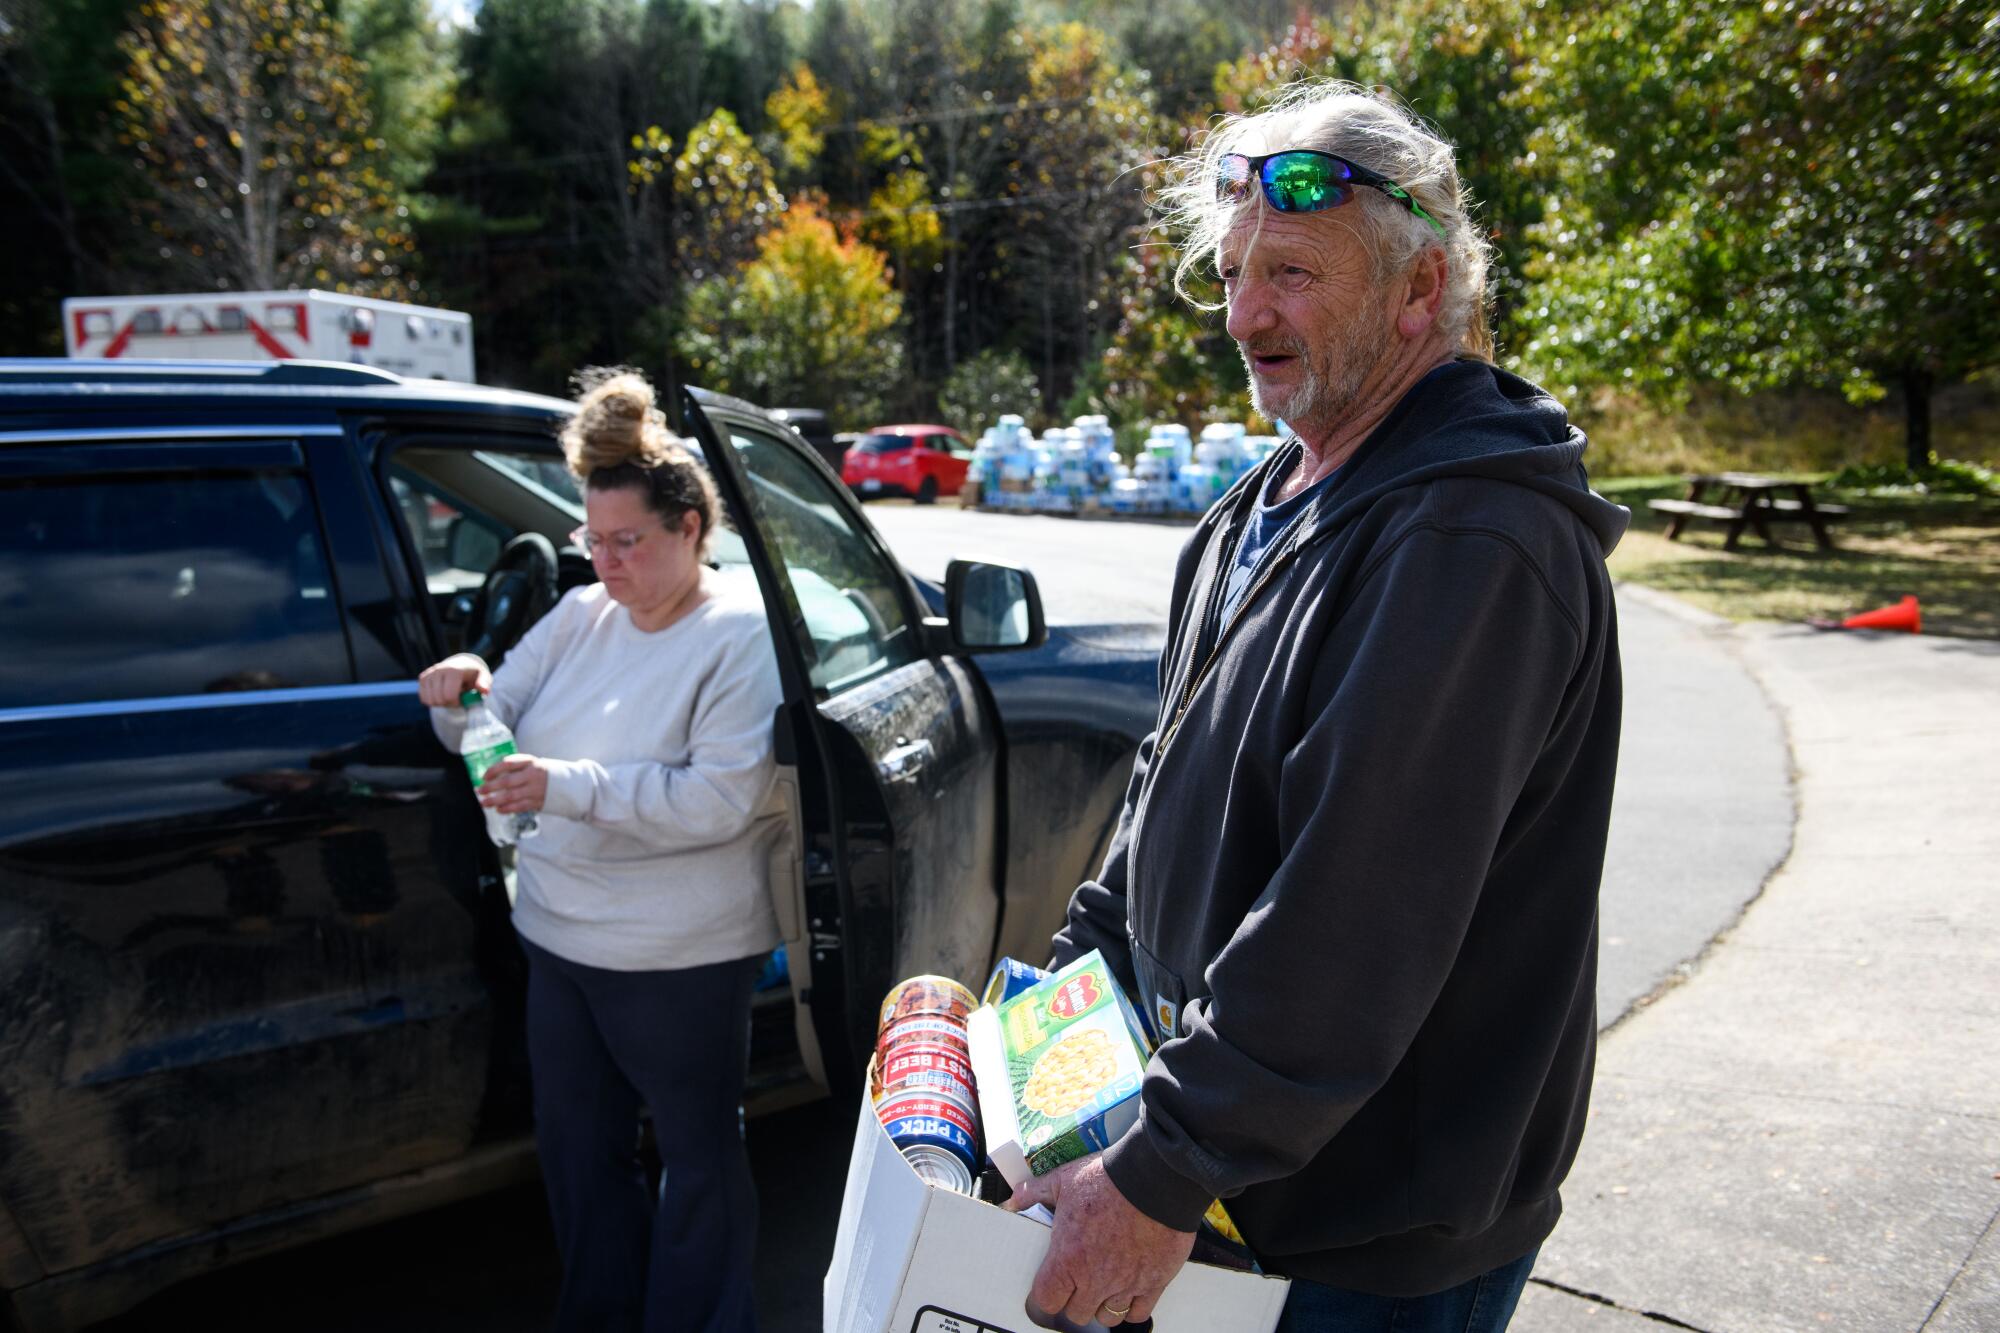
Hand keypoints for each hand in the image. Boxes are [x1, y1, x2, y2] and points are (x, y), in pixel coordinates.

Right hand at [418, 657, 491, 708]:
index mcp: (453, 670)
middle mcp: (439, 670)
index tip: (463, 700)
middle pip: (439, 700)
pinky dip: (433, 701)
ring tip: (450, 695)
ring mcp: (429, 674)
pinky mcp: (423, 678)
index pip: (449, 695)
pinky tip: (441, 695)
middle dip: (449, 704)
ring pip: (430, 701)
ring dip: (441, 704)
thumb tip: (484, 690)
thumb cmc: (474, 673)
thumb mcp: (483, 676)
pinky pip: (424, 699)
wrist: (461, 664)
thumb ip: (484, 683)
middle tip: (457, 699)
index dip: (457, 703)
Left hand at [478, 754, 549, 813]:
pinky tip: (498, 809)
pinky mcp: (537, 802)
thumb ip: (514, 767)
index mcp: (530, 762)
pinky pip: (518, 807)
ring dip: (495, 800)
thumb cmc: (540, 773)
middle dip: (490, 787)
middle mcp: (532, 775)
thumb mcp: (530, 764)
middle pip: (507, 782)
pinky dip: (507, 809)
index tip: (484, 777)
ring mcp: (535, 789)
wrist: (565, 785)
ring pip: (511, 796)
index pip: (508, 763)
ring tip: (484, 803)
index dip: (494, 770)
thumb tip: (490, 776)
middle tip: (479, 791)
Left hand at [1007, 1154, 1193, 1327]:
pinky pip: (1138, 1313)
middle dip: (1076, 1300)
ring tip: (1104, 1287)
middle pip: (1077, 1313)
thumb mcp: (1063, 1180)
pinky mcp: (1154, 1283)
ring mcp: (1125, 1284)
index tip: (1052, 1285)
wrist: (1154, 1179)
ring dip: (1103, 1305)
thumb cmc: (1109, 1180)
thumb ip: (1035, 1193)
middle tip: (1080, 1282)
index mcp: (1068, 1259)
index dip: (1047, 1294)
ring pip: (1107, 1317)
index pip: (1047, 1300)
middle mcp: (1095, 1279)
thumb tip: (1015, 1199)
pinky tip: (1129, 1291)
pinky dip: (1132, 1307)